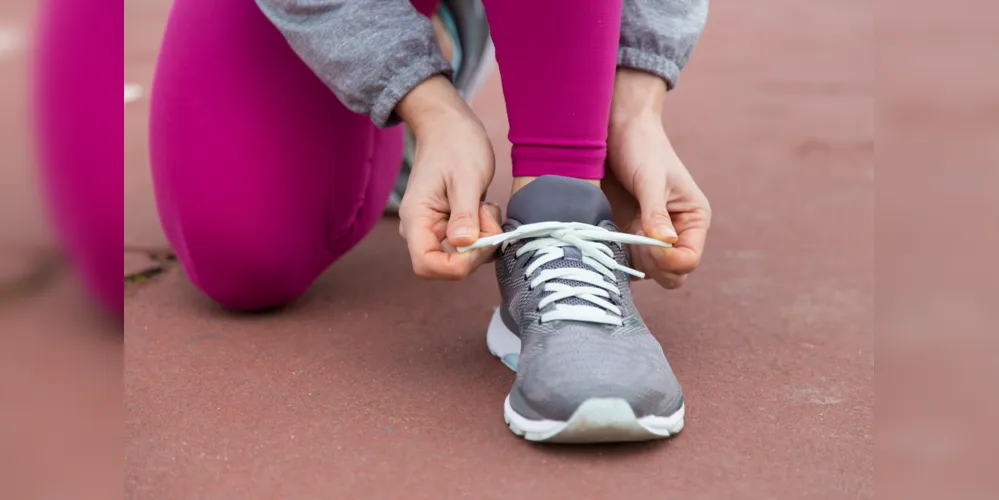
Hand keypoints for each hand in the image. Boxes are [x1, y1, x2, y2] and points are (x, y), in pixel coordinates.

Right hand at [396, 76, 501, 279]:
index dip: (456, 265)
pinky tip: (485, 210)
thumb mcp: (466, 178)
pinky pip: (469, 246)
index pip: (427, 265)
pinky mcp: (450, 228)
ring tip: (486, 207)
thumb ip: (464, 213)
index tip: (478, 240)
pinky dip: (484, 234)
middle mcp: (421, 230)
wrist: (449, 127)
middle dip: (476, 249)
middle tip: (487, 215)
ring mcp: (435, 230)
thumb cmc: (455, 145)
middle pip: (448, 265)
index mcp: (416, 219)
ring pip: (462, 257)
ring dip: (483, 240)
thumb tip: (463, 244)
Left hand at [606, 70, 711, 288]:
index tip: (646, 242)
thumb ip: (655, 211)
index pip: (689, 260)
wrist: (615, 131)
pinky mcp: (626, 236)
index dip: (669, 261)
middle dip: (651, 265)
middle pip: (670, 275)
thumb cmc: (642, 147)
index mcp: (693, 220)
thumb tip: (665, 243)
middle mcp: (675, 234)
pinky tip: (604, 240)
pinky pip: (624, 262)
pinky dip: (614, 259)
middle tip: (630, 239)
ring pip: (646, 273)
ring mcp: (649, 238)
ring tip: (615, 235)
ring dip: (630, 262)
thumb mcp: (651, 178)